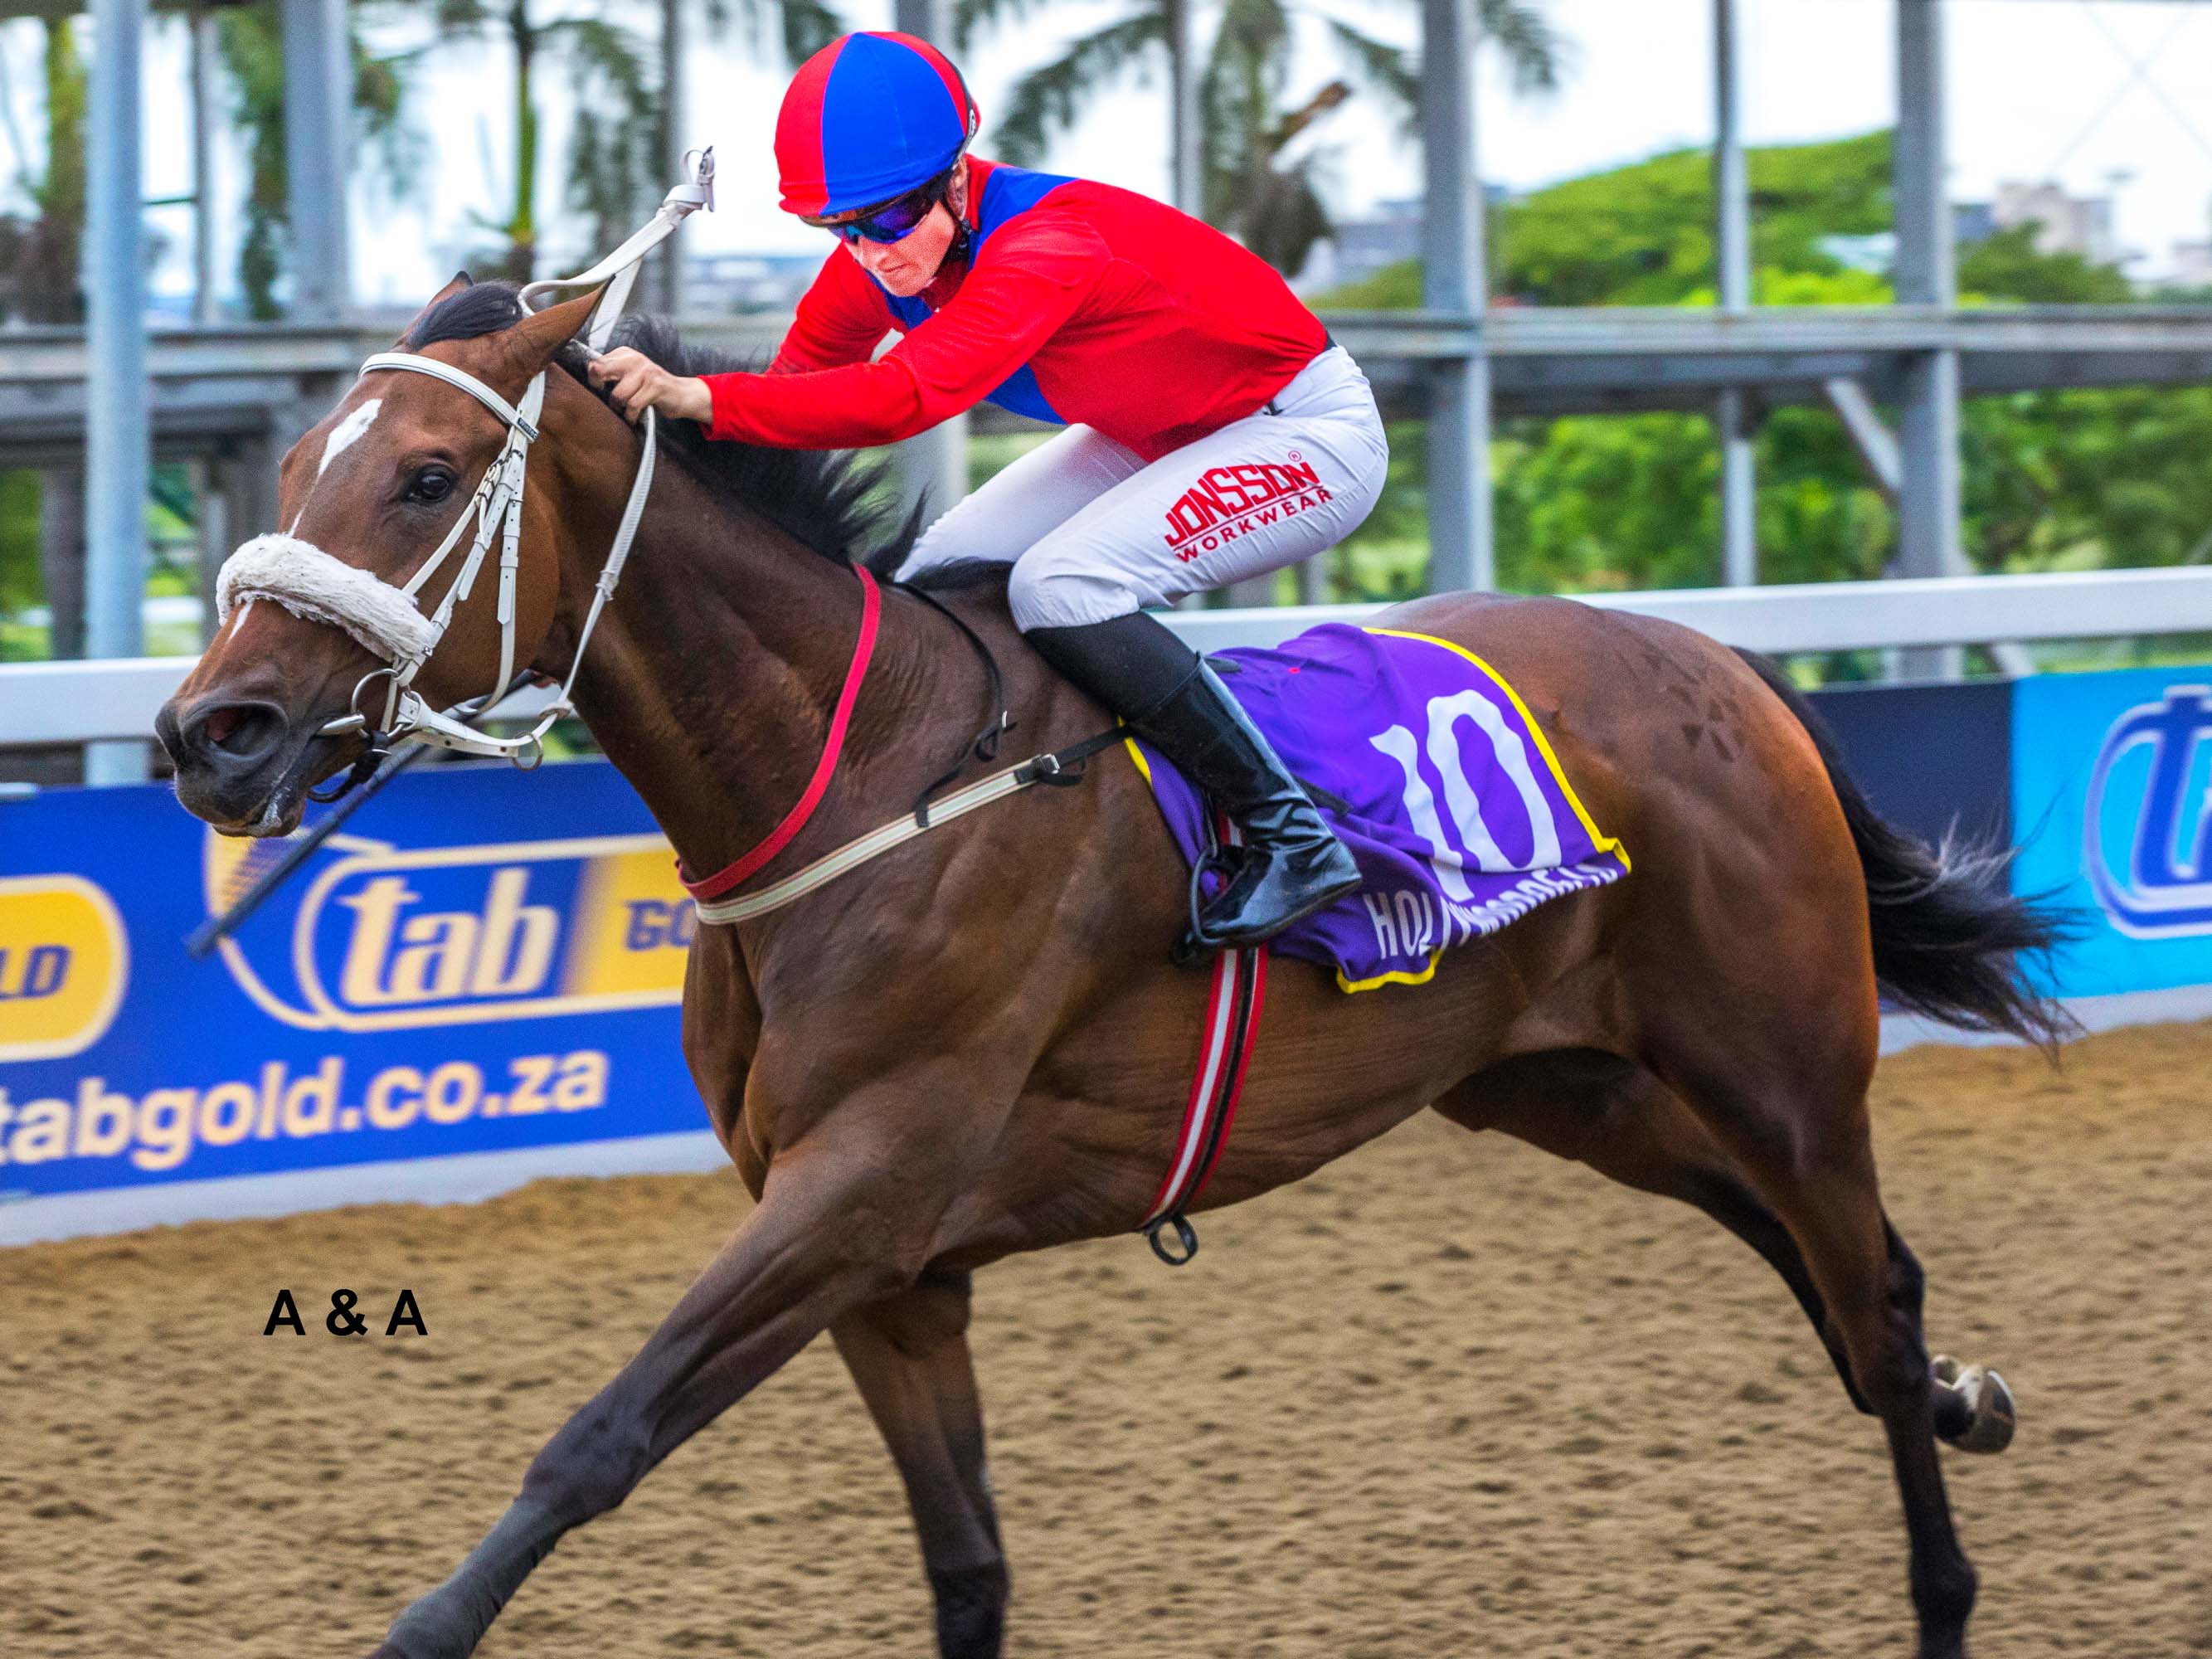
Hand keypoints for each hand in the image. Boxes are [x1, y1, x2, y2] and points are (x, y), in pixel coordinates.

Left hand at [586, 348, 711, 425]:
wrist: (681, 394)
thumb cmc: (651, 389)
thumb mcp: (629, 375)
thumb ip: (610, 372)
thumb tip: (589, 371)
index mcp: (625, 353)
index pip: (596, 362)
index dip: (594, 379)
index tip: (600, 388)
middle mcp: (635, 359)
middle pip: (601, 371)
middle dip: (598, 387)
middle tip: (609, 399)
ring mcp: (646, 372)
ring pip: (618, 394)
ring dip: (620, 407)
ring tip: (627, 409)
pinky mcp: (656, 386)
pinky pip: (633, 405)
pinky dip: (631, 416)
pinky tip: (635, 416)